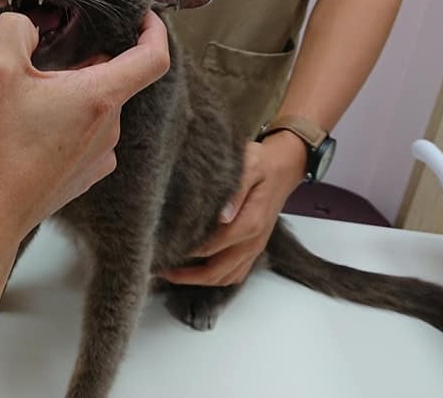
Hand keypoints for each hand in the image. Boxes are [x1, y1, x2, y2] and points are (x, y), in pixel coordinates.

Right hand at [0, 11, 167, 243]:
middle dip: (82, 61)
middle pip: (112, 77)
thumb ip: (16, 29)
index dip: (154, 29)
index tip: (142, 16)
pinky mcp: (85, 173)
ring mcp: (100, 155)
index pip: (154, 56)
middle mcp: (110, 128)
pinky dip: (67, 121)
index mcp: (100, 98)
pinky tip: (31, 129)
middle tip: (41, 61)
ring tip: (26, 101)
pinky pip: (86, 133)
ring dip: (70, 93)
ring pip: (96, 105)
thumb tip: (29, 26)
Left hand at [159, 132, 305, 285]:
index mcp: (249, 223)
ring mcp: (254, 249)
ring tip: (171, 272)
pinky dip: (214, 278)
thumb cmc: (261, 163)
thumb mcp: (248, 166)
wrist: (283, 168)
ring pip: (224, 278)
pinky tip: (194, 270)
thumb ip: (235, 191)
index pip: (210, 247)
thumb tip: (220, 217)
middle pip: (215, 272)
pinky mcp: (253, 250)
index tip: (162, 248)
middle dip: (185, 275)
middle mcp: (252, 242)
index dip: (184, 251)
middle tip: (159, 268)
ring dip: (197, 280)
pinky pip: (234, 275)